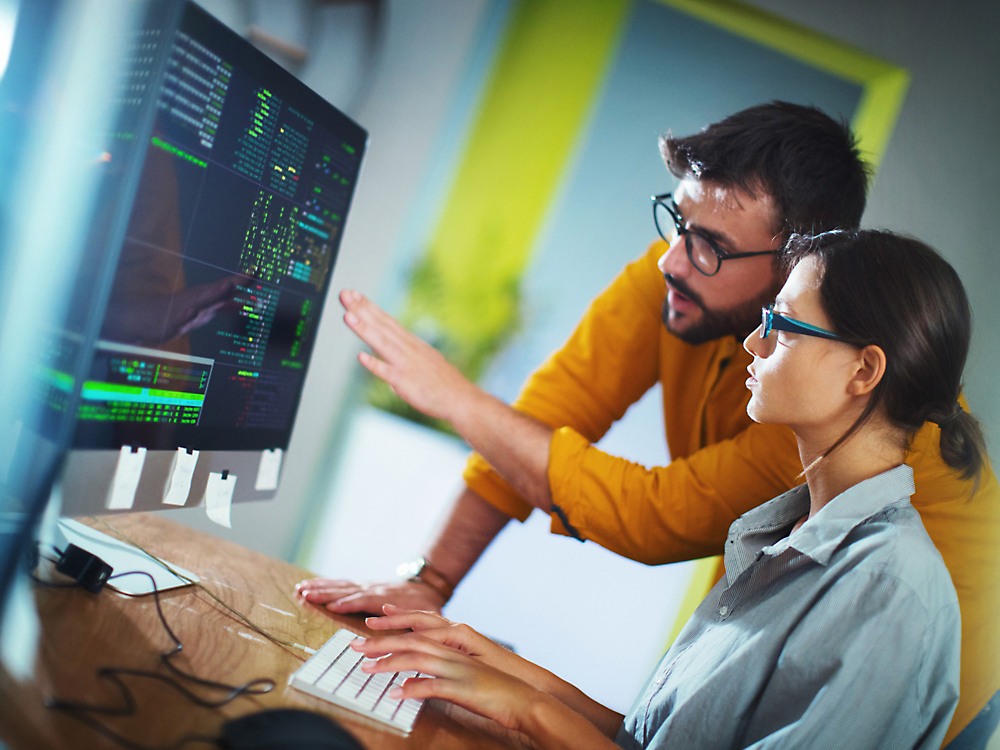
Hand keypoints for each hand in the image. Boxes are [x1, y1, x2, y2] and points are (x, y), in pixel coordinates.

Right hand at [294, 579, 446, 614]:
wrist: (427, 586)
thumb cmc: (425, 605)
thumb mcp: (424, 617)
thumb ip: (414, 625)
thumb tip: (405, 637)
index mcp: (386, 598)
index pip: (365, 600)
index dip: (349, 603)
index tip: (332, 606)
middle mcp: (374, 589)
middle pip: (347, 590)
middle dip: (325, 592)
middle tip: (305, 593)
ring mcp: (367, 586)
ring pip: (341, 586)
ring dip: (321, 587)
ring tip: (301, 588)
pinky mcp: (363, 586)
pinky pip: (342, 584)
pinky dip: (326, 584)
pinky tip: (312, 585)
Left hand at [339, 289, 475, 421]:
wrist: (461, 399)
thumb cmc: (442, 383)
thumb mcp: (423, 361)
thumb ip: (403, 358)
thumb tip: (387, 363)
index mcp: (411, 343)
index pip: (386, 320)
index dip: (368, 306)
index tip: (353, 293)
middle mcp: (408, 349)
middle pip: (381, 326)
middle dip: (361, 309)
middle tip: (344, 294)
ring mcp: (406, 364)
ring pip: (382, 343)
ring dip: (365, 329)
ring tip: (348, 315)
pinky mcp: (406, 382)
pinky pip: (387, 373)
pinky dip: (374, 364)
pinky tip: (361, 357)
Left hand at [365, 605, 536, 684]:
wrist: (525, 698)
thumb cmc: (497, 688)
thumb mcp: (467, 672)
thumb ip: (445, 667)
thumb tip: (422, 672)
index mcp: (456, 644)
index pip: (419, 630)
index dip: (395, 624)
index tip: (373, 622)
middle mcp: (454, 652)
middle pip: (411, 642)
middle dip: (381, 642)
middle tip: (356, 645)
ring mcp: (457, 669)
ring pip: (417, 659)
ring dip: (389, 663)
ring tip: (367, 667)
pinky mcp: (462, 689)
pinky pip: (432, 687)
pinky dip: (412, 689)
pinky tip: (395, 694)